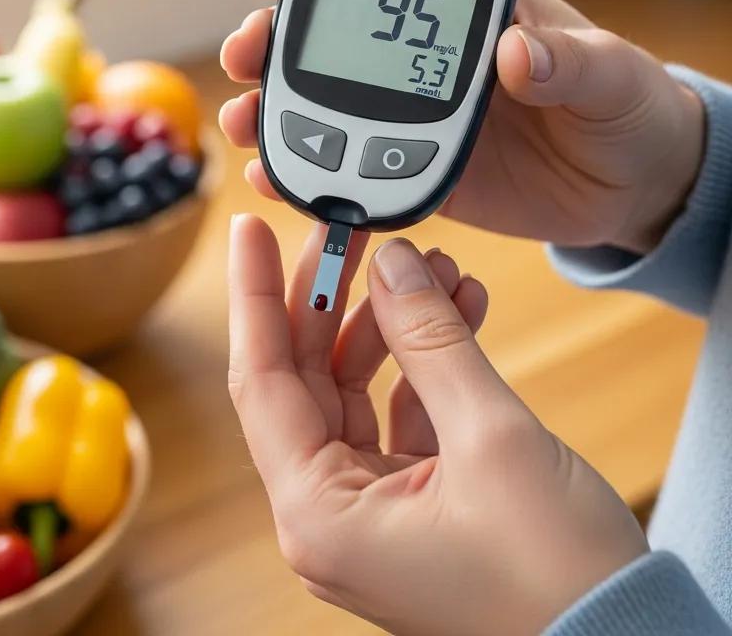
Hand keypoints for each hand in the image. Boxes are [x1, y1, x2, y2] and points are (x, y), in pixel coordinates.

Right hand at [220, 0, 704, 252]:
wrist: (630, 185)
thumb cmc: (626, 107)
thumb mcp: (611, 73)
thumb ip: (568, 60)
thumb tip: (515, 54)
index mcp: (466, 10)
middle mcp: (422, 58)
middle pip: (327, 35)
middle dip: (271, 37)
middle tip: (246, 52)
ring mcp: (409, 114)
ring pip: (322, 101)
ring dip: (272, 106)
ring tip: (244, 121)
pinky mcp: (410, 167)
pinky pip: (347, 168)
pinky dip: (307, 173)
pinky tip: (274, 179)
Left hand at [228, 217, 647, 634]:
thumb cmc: (557, 578)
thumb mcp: (490, 436)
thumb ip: (431, 339)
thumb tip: (395, 264)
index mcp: (318, 513)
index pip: (259, 379)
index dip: (255, 295)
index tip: (252, 231)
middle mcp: (328, 514)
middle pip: (305, 377)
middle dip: (333, 297)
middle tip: (353, 231)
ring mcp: (369, 510)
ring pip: (353, 388)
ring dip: (392, 323)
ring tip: (432, 266)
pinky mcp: (412, 504)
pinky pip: (399, 411)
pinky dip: (425, 361)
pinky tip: (458, 310)